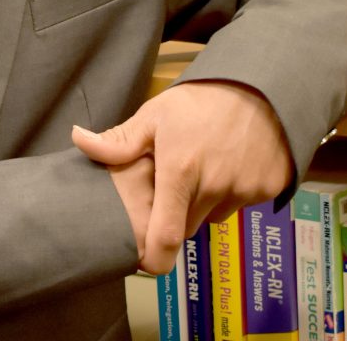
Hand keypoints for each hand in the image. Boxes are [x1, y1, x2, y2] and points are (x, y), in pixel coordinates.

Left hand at [72, 81, 292, 274]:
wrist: (260, 85)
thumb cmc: (201, 99)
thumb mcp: (155, 114)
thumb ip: (118, 141)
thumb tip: (78, 140)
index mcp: (180, 171)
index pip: (166, 236)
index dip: (153, 258)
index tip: (143, 261)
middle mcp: (213, 187)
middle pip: (187, 225)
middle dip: (175, 213)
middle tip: (172, 181)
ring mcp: (244, 190)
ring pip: (213, 214)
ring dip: (203, 201)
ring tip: (201, 164)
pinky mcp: (267, 189)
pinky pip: (239, 204)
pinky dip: (230, 191)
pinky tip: (228, 161)